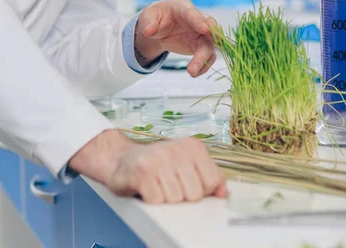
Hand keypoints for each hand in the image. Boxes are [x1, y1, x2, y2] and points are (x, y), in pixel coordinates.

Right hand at [69, 130, 226, 203]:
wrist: (122, 159)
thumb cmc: (157, 165)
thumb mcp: (187, 165)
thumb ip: (209, 177)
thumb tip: (223, 192)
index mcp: (193, 146)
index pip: (211, 182)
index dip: (200, 190)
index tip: (188, 183)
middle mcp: (177, 149)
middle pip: (194, 194)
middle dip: (182, 196)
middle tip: (169, 184)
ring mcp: (159, 159)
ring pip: (176, 199)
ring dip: (166, 198)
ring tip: (157, 185)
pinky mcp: (142, 172)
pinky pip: (157, 200)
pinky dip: (152, 199)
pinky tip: (147, 188)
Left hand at [135, 0, 216, 76]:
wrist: (158, 27)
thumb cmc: (156, 16)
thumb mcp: (148, 16)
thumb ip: (148, 22)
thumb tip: (149, 31)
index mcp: (183, 7)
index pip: (192, 13)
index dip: (199, 21)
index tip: (205, 30)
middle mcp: (197, 19)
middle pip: (208, 29)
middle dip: (210, 40)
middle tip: (204, 52)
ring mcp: (200, 33)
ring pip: (209, 45)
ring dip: (203, 59)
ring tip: (192, 72)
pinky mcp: (200, 46)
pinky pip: (207, 56)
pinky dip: (203, 65)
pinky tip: (195, 73)